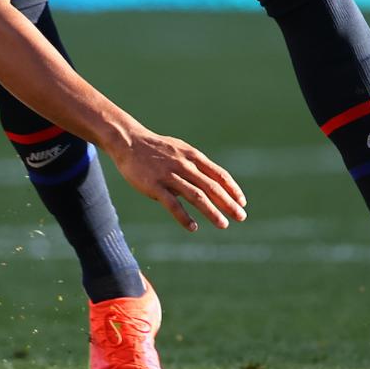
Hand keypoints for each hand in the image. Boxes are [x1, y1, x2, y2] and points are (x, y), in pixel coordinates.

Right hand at [108, 128, 246, 232]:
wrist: (128, 141)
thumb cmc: (155, 148)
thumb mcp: (179, 150)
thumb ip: (194, 165)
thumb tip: (208, 182)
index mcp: (192, 156)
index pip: (218, 174)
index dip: (232, 189)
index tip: (242, 202)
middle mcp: (184, 165)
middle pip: (211, 186)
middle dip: (228, 203)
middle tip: (241, 217)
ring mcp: (169, 175)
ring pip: (196, 195)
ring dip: (212, 211)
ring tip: (223, 224)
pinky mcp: (154, 185)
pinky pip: (172, 203)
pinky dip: (183, 216)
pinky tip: (193, 227)